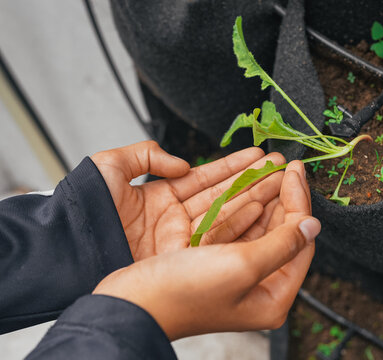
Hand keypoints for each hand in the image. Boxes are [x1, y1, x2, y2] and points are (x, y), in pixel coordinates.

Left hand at [91, 141, 285, 260]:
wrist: (71, 248)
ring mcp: (180, 237)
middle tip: (280, 167)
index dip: (232, 165)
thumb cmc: (86, 208)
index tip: (257, 155)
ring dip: (254, 197)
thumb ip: (146, 155)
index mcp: (159, 195)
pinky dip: (241, 221)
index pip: (205, 176)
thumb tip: (180, 163)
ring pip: (225, 213)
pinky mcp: (182, 254)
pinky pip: (217, 235)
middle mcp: (174, 217)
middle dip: (252, 180)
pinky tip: (262, 208)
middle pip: (222, 194)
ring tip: (281, 183)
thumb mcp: (110, 166)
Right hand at [93, 161, 319, 339]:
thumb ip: (283, 244)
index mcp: (272, 297)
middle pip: (280, 231)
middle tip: (286, 164)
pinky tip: (246, 185)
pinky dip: (241, 205)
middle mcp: (257, 286)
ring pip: (258, 226)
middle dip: (283, 195)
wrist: (130, 303)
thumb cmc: (182, 292)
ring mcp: (235, 273)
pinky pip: (236, 228)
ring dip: (263, 194)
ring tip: (271, 165)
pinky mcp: (215, 263)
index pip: (299, 241)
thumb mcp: (242, 266)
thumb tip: (312, 225)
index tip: (295, 172)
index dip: (299, 202)